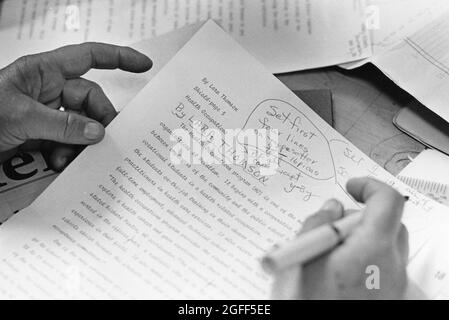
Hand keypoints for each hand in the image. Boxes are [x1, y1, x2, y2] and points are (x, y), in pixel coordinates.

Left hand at [0, 43, 151, 169]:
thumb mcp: (20, 117)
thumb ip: (62, 125)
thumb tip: (98, 133)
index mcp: (43, 72)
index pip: (89, 57)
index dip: (118, 58)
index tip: (144, 65)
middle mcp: (49, 91)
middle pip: (90, 101)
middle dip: (97, 121)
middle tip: (100, 141)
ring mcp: (47, 115)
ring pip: (82, 126)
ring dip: (80, 144)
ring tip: (67, 158)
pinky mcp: (43, 136)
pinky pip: (69, 143)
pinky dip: (69, 155)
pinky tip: (60, 163)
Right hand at [271, 177, 408, 298]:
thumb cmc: (310, 304)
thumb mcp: (301, 259)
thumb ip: (316, 223)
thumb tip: (331, 208)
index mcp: (371, 251)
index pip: (388, 201)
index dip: (370, 186)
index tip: (351, 188)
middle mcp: (390, 267)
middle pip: (388, 224)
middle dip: (361, 218)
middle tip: (332, 227)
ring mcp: (392, 285)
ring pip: (383, 245)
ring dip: (360, 239)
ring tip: (327, 255)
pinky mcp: (387, 297)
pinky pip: (379, 266)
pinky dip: (361, 259)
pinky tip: (334, 271)